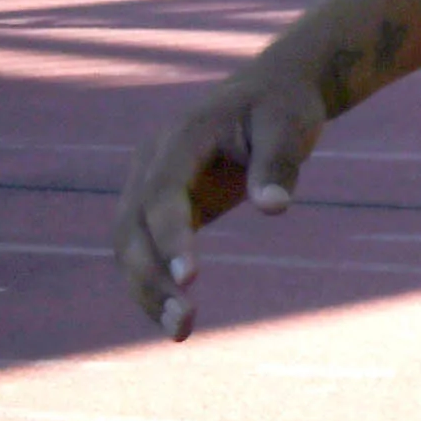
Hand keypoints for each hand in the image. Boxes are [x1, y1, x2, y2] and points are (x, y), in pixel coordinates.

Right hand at [113, 72, 323, 338]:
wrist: (273, 89)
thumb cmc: (284, 106)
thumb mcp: (290, 124)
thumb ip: (279, 163)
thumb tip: (275, 209)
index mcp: (180, 138)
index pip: (162, 194)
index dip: (171, 237)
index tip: (189, 279)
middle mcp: (152, 163)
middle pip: (132, 228)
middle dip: (152, 277)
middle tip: (184, 322)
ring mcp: (150, 185)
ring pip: (130, 246)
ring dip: (147, 290)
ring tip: (181, 331)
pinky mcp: (163, 206)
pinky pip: (146, 250)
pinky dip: (155, 283)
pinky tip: (178, 318)